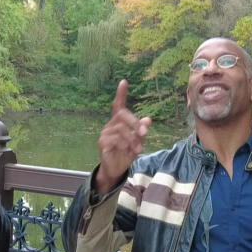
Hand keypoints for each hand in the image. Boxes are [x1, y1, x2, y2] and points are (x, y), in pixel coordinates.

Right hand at [95, 80, 150, 195]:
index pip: (118, 105)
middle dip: (135, 122)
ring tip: (138, 148)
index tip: (124, 81)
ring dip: (132, 138)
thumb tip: (149, 119)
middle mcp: (110, 125)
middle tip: (145, 132)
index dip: (121, 93)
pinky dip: (125, 145)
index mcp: (118, 122)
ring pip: (121, 128)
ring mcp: (105, 133)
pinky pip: (115, 139)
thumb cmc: (126, 153)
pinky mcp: (102, 143)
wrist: (116, 169)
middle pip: (122, 115)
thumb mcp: (138, 141)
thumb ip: (142, 131)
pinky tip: (129, 151)